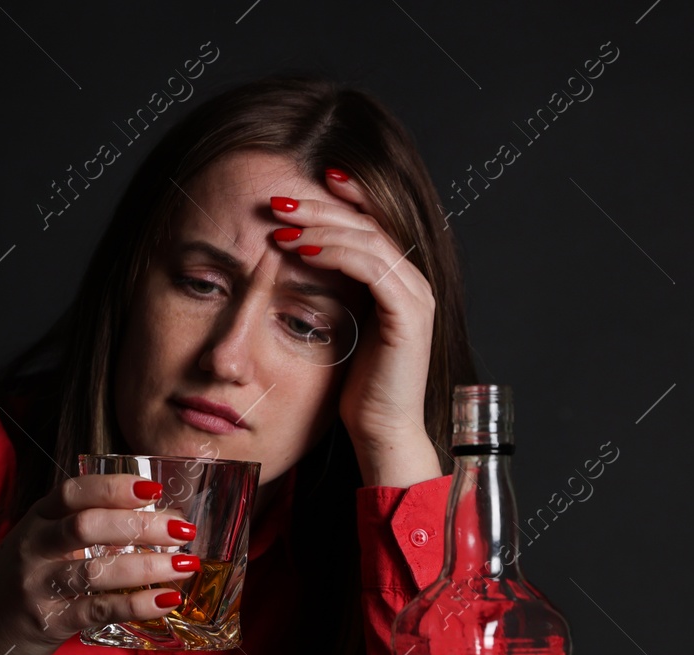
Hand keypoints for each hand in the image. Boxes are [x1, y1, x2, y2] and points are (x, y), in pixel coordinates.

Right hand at [0, 474, 199, 654]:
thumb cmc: (18, 580)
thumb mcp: (39, 541)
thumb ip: (79, 525)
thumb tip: (150, 516)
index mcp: (37, 518)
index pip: (74, 492)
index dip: (115, 486)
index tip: (155, 488)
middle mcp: (35, 547)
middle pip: (88, 525)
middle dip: (141, 525)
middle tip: (182, 529)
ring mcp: (38, 585)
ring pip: (95, 570)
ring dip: (147, 566)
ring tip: (185, 566)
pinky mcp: (47, 621)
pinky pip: (98, 609)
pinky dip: (136, 604)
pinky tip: (166, 600)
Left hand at [269, 170, 437, 454]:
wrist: (383, 433)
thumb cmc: (357, 390)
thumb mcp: (341, 330)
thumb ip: (333, 294)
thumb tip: (297, 262)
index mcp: (399, 281)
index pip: (373, 223)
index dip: (344, 197)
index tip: (305, 182)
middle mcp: (413, 282)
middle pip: (367, 223)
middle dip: (320, 206)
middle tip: (278, 200)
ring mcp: (415, 296)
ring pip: (368, 239)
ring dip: (320, 227)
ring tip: (281, 225)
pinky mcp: (408, 315)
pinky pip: (371, 268)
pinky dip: (335, 255)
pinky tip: (302, 252)